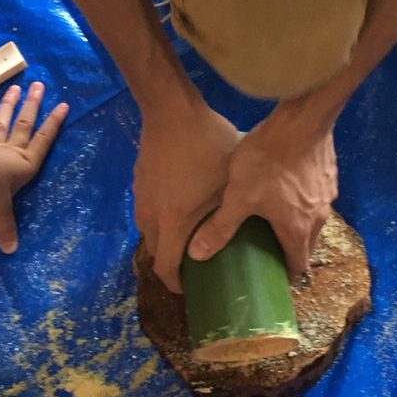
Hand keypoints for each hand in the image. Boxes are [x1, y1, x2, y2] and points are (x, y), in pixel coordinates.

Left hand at [0, 82, 67, 252]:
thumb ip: (6, 227)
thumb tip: (10, 250)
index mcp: (24, 164)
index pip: (43, 141)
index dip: (54, 125)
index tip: (64, 105)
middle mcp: (11, 152)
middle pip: (25, 125)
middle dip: (33, 106)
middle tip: (39, 85)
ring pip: (3, 123)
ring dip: (8, 105)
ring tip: (15, 88)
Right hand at [135, 104, 239, 292]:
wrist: (171, 109)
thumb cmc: (206, 145)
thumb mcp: (230, 183)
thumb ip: (234, 214)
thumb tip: (258, 233)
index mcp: (173, 223)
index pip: (166, 269)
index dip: (177, 285)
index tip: (191, 287)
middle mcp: (151, 216)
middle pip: (155, 253)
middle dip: (171, 263)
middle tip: (195, 262)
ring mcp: (141, 197)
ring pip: (149, 231)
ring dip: (164, 240)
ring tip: (188, 236)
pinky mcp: (138, 181)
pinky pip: (146, 210)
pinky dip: (160, 218)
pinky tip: (179, 204)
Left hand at [188, 111, 337, 276]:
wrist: (301, 118)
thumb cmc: (269, 161)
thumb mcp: (238, 196)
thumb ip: (220, 227)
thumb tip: (196, 255)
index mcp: (297, 230)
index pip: (298, 265)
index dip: (284, 273)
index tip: (269, 273)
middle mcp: (319, 218)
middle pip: (307, 244)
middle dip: (289, 249)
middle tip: (266, 247)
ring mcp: (328, 195)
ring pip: (312, 220)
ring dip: (297, 223)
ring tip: (273, 217)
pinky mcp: (329, 174)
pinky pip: (316, 197)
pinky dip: (302, 201)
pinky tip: (285, 187)